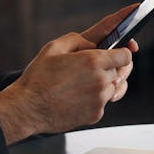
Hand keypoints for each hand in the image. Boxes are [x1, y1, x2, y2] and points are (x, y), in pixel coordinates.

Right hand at [0, 5, 138, 143]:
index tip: (118, 52)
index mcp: (93, 61)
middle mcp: (101, 81)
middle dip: (111, 67)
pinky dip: (95, 97)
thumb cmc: (38, 78)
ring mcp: (100, 100)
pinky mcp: (96, 114)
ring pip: (114, 87)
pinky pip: (103, 102)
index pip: (125, 56)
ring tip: (83, 81)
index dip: (122, 53)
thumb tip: (93, 44)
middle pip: (121, 71)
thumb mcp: (54, 47)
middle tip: (97, 66)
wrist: (28, 108)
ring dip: (104, 83)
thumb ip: (78, 39)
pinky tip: (77, 94)